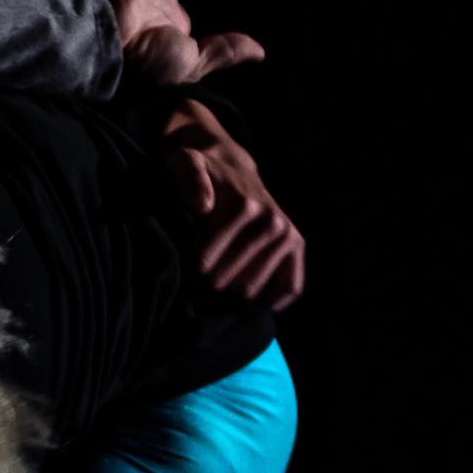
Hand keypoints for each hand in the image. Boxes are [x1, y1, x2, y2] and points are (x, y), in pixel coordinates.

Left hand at [160, 99, 305, 311]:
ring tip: (208, 302)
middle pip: (228, 280)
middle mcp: (272, 222)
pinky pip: (290, 287)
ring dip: (230, 303)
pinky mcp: (297, 246)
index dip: (184, 273)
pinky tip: (249, 310)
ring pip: (253, 290)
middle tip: (190, 292)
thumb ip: (190, 178)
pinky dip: (271, 303)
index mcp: (244, 207)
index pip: (206, 260)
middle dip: (205, 289)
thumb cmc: (203, 170)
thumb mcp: (187, 162)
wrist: (231, 166)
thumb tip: (202, 207)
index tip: (175, 274)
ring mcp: (287, 236)